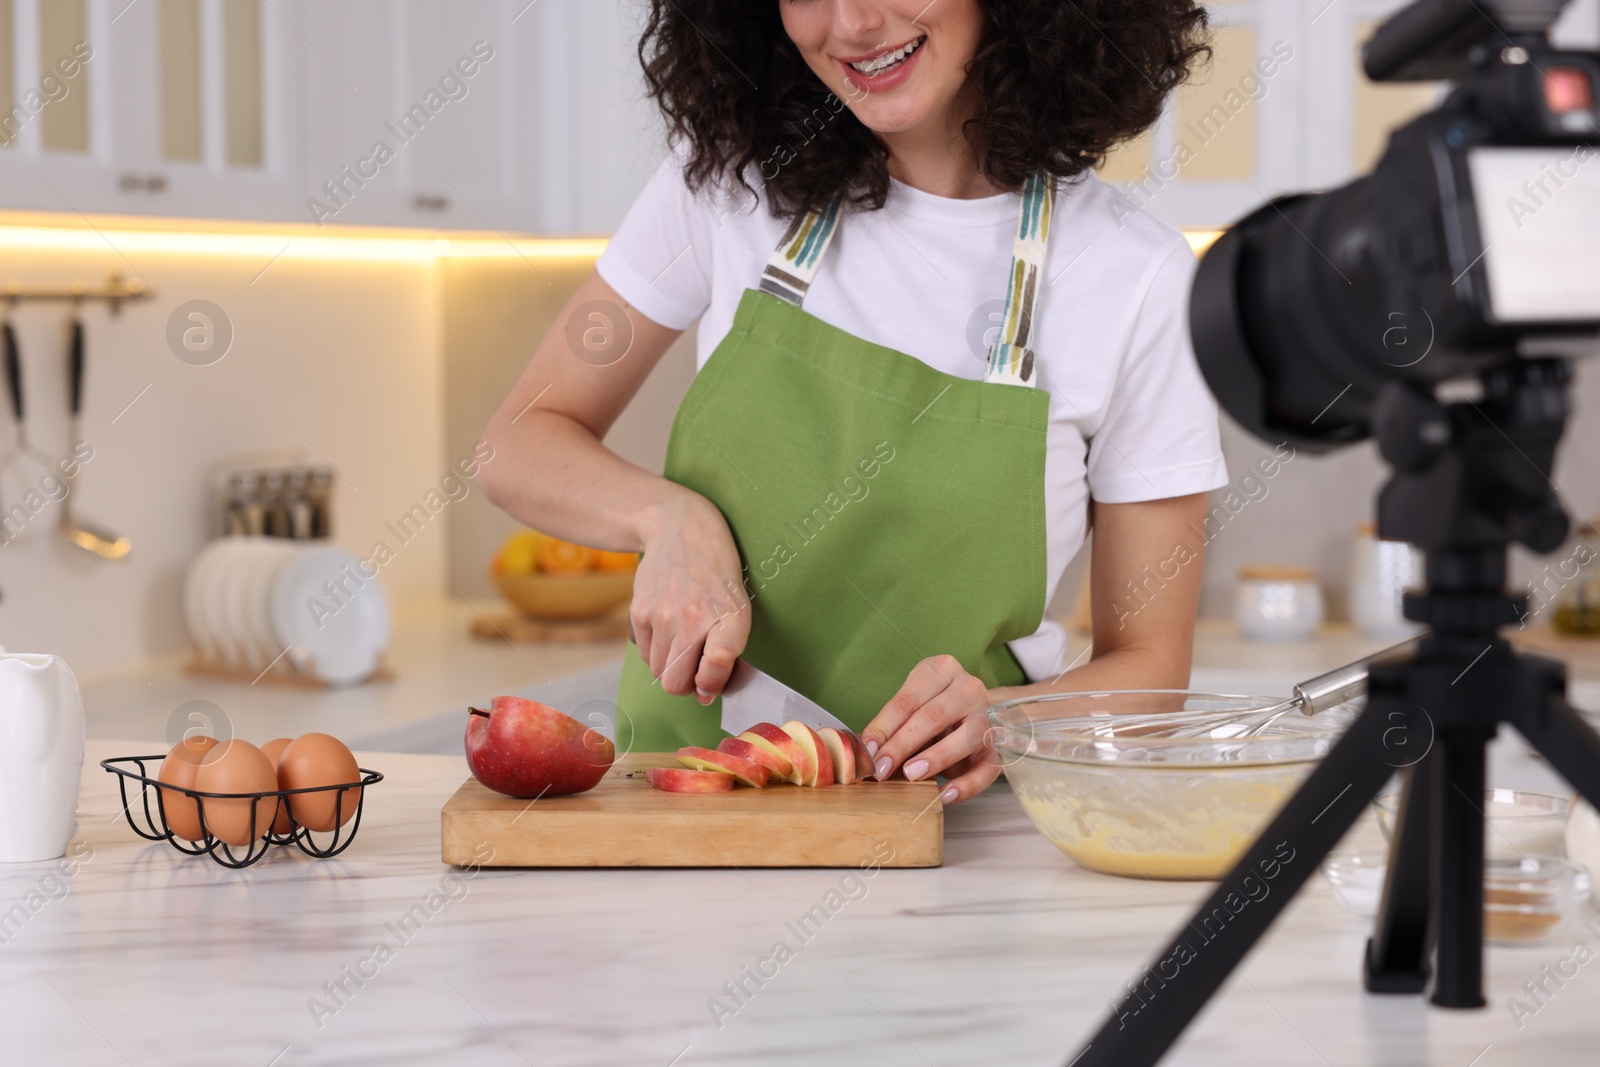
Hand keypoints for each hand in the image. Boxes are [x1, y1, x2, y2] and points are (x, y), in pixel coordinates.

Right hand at [630, 490, 750, 702]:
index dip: (711, 684)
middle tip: (695, 665)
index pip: (715, 668)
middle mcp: (694, 619)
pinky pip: (645, 655)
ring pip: (659, 673)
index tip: (711, 681)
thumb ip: (726, 654)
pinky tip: (668, 626)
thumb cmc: (717, 577)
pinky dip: (657, 650)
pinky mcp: (639, 612)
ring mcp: (663, 616)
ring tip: (684, 639)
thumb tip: (705, 696)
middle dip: (686, 684)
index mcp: (729, 618)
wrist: (681, 530)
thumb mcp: (737, 608)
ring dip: (671, 666)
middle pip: (676, 685)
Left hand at [860, 655, 1001, 805]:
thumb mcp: (910, 708)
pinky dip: (967, 785)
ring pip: (966, 737)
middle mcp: (969, 688)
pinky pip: (987, 768)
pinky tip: (945, 795)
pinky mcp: (997, 747)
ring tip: (910, 774)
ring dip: (936, 758)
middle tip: (881, 769)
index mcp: (941, 670)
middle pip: (933, 716)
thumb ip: (891, 726)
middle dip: (903, 745)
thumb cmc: (933, 711)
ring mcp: (987, 717)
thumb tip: (863, 751)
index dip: (884, 727)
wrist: (973, 714)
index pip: (907, 700)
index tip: (867, 751)